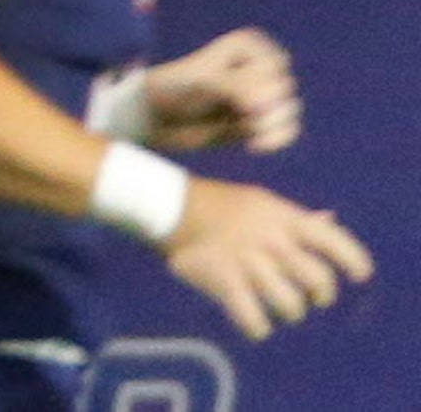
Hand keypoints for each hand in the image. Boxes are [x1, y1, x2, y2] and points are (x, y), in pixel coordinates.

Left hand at [146, 28, 300, 153]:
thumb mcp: (204, 81)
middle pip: (284, 88)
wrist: (157, 118)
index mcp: (247, 45)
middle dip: (267, 105)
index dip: (256, 83)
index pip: (272, 65)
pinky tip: (255, 146)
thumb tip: (268, 104)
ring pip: (289, 110)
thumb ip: (237, 87)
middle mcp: (258, 67)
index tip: (227, 90)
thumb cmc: (174, 88)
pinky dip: (277, 139)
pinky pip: (286, 130)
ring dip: (274, 125)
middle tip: (240, 113)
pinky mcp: (260, 121)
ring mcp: (262, 95)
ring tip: (250, 132)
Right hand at [164, 178, 371, 339]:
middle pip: (318, 280)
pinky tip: (256, 324)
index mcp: (282, 216)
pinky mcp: (223, 278)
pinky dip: (258, 327)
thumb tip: (330, 220)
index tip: (360, 275)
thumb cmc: (219, 204)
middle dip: (321, 294)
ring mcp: (247, 259)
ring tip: (282, 309)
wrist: (168, 204)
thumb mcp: (259, 201)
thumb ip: (295, 217)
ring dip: (290, 311)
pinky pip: (253, 318)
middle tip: (313, 297)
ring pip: (291, 305)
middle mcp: (270, 239)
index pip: (331, 239)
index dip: (353, 259)